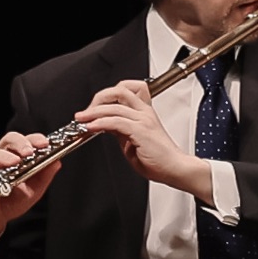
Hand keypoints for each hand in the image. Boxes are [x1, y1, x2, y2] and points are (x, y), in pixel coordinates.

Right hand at [0, 130, 61, 254]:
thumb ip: (45, 176)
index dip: (35, 139)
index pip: (26, 141)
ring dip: (6, 156)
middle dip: (21, 143)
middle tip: (29, 152)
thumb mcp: (34, 190)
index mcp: (17, 157)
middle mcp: (3, 158)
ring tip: (15, 161)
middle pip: (10, 140)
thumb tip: (57, 162)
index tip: (45, 143)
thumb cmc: (13, 201)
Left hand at [76, 79, 213, 201]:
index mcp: (145, 112)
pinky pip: (116, 122)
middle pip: (119, 90)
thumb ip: (120, 130)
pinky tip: (91, 128)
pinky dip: (100, 123)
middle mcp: (145, 113)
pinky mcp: (141, 131)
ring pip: (114, 106)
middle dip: (98, 98)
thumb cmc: (159, 160)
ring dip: (93, 112)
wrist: (176, 170)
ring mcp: (144, 120)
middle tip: (86, 112)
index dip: (107, 95)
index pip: (126, 89)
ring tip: (81, 119)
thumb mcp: (133, 140)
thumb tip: (104, 124)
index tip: (94, 107)